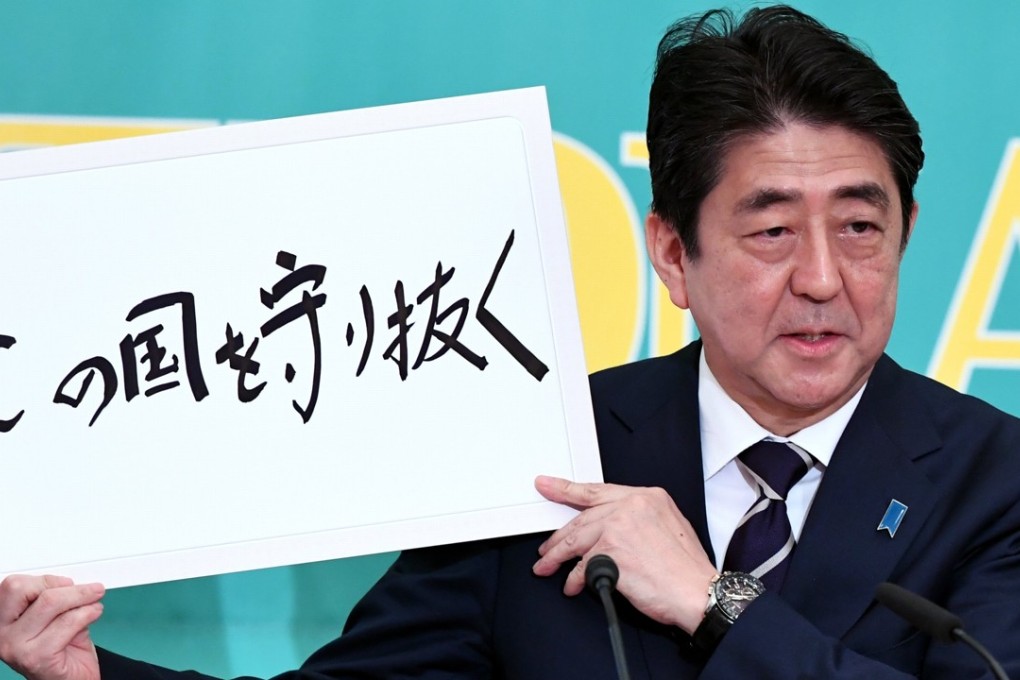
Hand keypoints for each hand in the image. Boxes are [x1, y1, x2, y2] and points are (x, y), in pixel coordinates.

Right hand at [0, 575, 104, 679]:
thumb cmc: (62, 649)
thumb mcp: (53, 618)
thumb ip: (53, 600)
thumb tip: (70, 583)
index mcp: (3, 621)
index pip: (13, 586)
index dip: (44, 580)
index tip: (67, 583)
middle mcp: (2, 634)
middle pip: (24, 590)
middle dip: (61, 586)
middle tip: (85, 591)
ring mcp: (16, 648)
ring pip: (50, 603)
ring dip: (81, 597)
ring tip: (95, 601)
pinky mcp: (37, 658)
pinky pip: (67, 622)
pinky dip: (87, 613)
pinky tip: (94, 613)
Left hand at [532, 475, 716, 633]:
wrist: (698, 593)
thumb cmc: (686, 569)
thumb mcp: (668, 526)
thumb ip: (637, 519)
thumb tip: (607, 528)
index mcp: (648, 496)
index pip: (598, 491)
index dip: (567, 489)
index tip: (548, 485)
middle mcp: (632, 505)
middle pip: (582, 518)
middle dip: (559, 537)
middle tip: (545, 547)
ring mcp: (620, 526)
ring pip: (576, 540)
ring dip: (557, 557)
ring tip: (547, 567)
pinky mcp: (611, 551)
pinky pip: (582, 566)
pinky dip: (575, 579)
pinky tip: (573, 585)